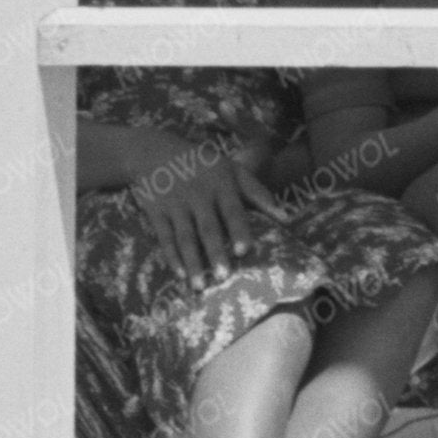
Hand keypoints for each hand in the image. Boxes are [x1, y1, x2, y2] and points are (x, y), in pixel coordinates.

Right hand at [121, 150, 273, 286]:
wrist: (153, 153)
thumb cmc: (202, 164)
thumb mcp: (231, 169)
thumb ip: (257, 192)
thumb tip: (285, 216)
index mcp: (220, 184)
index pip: (232, 210)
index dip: (238, 230)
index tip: (245, 251)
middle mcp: (198, 196)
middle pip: (208, 228)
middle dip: (215, 253)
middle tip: (225, 276)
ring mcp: (175, 206)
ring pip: (185, 238)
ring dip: (193, 262)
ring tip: (200, 285)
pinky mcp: (156, 213)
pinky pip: (164, 238)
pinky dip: (171, 257)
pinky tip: (180, 274)